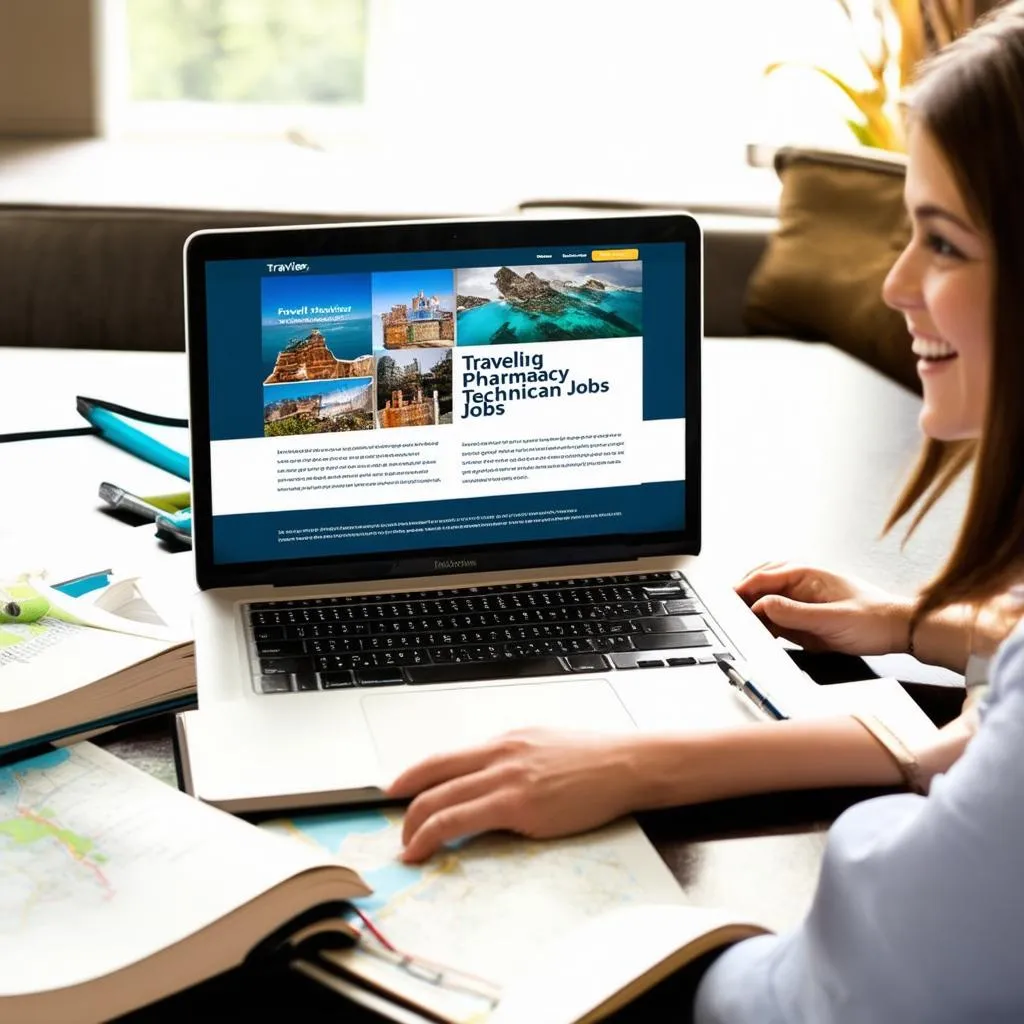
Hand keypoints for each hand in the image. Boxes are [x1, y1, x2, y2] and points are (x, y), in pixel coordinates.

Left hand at [386, 729, 640, 863]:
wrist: (626, 765)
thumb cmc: (594, 759)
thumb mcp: (543, 746)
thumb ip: (513, 760)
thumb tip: (490, 779)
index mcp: (504, 741)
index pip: (443, 756)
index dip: (412, 774)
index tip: (394, 789)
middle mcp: (498, 754)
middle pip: (433, 776)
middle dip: (405, 804)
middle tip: (397, 827)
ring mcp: (506, 778)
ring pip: (440, 800)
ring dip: (414, 826)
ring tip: (407, 847)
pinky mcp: (518, 805)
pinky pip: (462, 819)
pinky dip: (434, 835)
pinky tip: (425, 850)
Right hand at [735, 561, 910, 655]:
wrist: (896, 629)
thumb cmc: (871, 620)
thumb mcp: (829, 620)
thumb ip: (792, 613)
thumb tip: (760, 606)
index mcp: (803, 573)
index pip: (759, 578)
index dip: (739, 593)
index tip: (724, 608)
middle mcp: (798, 581)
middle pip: (756, 583)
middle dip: (740, 597)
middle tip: (726, 615)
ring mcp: (800, 595)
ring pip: (763, 597)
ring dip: (751, 609)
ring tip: (739, 624)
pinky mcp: (803, 611)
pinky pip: (775, 613)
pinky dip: (764, 621)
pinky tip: (760, 631)